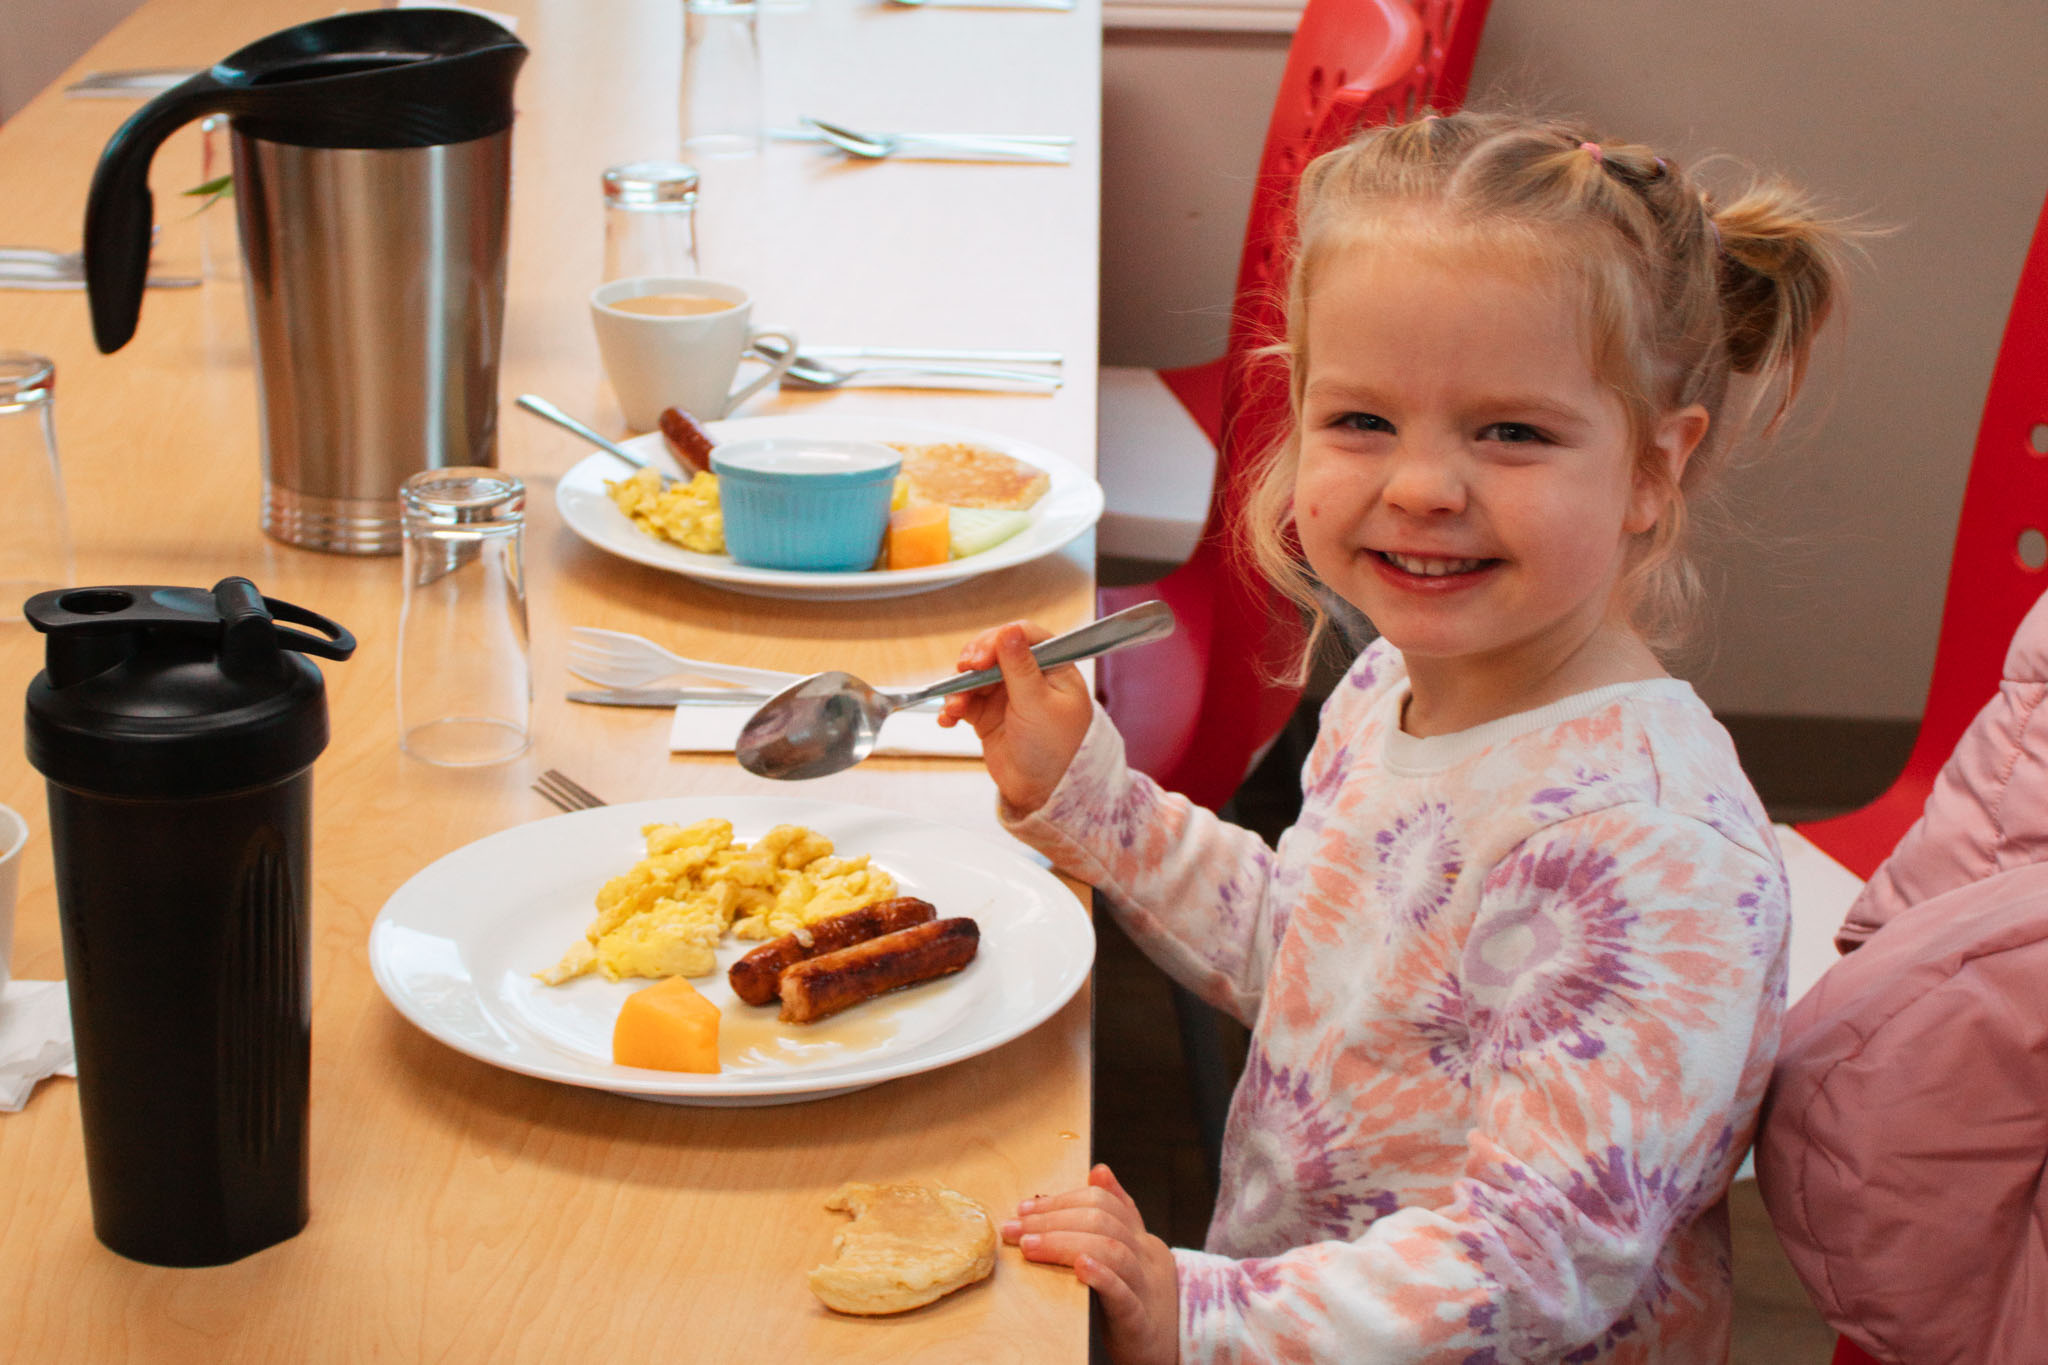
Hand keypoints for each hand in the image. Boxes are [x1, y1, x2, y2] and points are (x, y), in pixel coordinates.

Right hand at [937, 620, 1093, 815]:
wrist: (1043, 793)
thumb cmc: (1056, 751)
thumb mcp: (1038, 705)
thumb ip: (1020, 667)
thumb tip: (1008, 631)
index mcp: (1053, 667)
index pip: (1024, 636)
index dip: (999, 641)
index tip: (981, 659)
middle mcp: (1029, 676)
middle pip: (993, 652)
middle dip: (974, 662)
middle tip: (963, 672)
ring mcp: (1006, 695)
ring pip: (974, 676)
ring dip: (959, 688)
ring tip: (955, 708)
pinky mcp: (987, 714)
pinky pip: (963, 701)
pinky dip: (952, 707)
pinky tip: (947, 719)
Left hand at [1002, 1165, 1178, 1364]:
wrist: (1167, 1348)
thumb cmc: (1137, 1297)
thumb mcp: (1127, 1252)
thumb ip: (1113, 1216)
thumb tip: (1098, 1171)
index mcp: (1138, 1238)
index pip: (1103, 1202)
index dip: (1062, 1201)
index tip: (1025, 1208)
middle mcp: (1144, 1256)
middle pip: (1103, 1222)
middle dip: (1053, 1220)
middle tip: (1016, 1228)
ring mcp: (1145, 1287)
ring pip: (1113, 1251)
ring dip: (1065, 1243)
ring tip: (1030, 1246)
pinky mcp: (1139, 1321)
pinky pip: (1125, 1295)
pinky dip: (1102, 1277)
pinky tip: (1079, 1267)